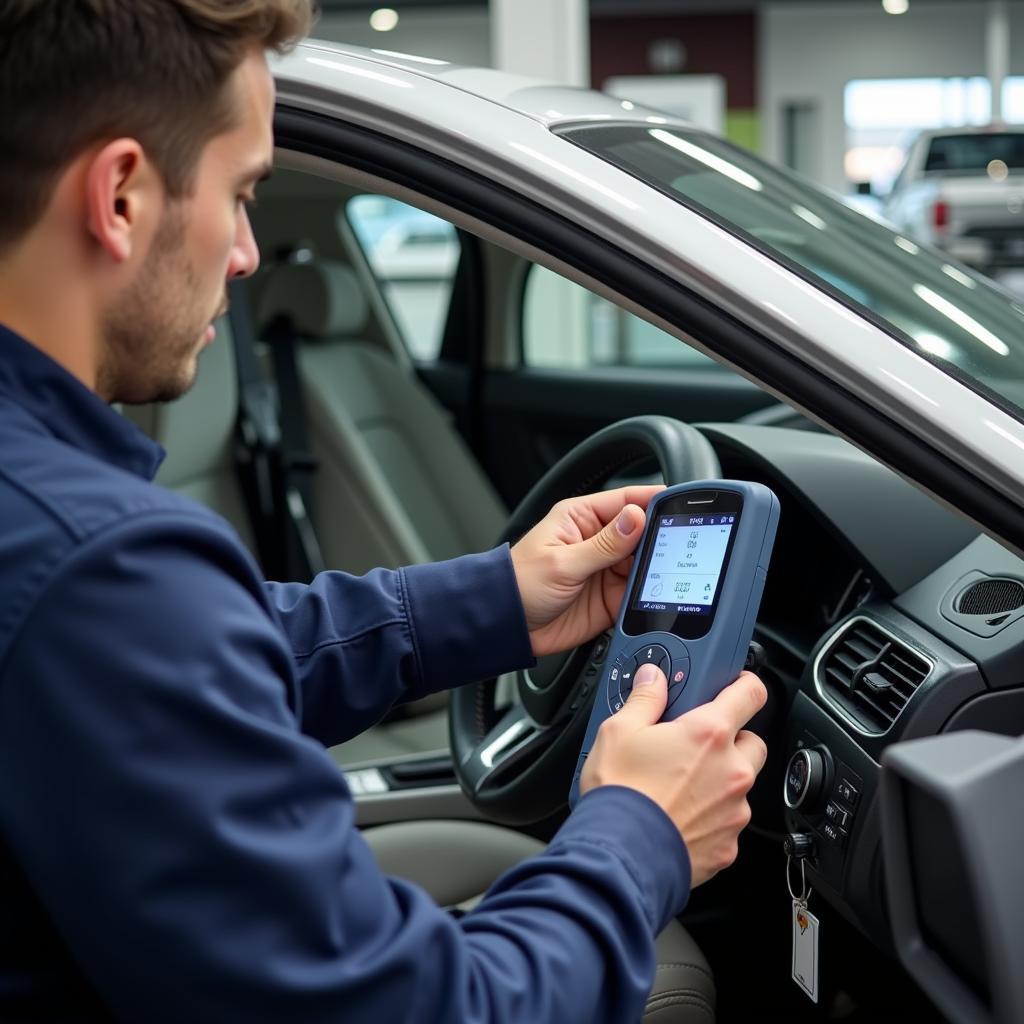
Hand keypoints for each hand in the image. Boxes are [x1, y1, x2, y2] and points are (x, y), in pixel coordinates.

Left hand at [509, 485, 662, 657]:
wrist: (506, 626)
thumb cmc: (519, 585)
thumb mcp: (562, 562)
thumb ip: (604, 544)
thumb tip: (637, 517)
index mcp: (582, 518)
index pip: (627, 500)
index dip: (654, 501)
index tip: (679, 506)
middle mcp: (598, 540)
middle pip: (644, 533)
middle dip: (661, 540)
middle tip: (680, 548)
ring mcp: (606, 569)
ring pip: (646, 563)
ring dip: (658, 570)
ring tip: (671, 575)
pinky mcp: (610, 597)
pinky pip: (639, 594)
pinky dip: (650, 596)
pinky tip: (658, 597)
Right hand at [580, 667, 767, 886]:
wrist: (620, 857)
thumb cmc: (620, 794)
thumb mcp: (618, 731)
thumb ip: (644, 699)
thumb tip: (653, 678)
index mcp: (709, 733)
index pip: (750, 694)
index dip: (745, 685)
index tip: (737, 686)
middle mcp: (732, 770)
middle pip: (752, 741)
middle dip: (731, 739)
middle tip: (696, 744)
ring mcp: (735, 810)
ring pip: (741, 785)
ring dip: (721, 780)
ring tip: (681, 787)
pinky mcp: (729, 845)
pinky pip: (729, 822)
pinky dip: (712, 817)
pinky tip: (681, 816)